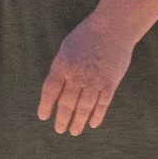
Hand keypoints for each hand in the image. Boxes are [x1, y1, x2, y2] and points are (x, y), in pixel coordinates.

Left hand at [36, 15, 130, 134]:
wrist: (113, 27)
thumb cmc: (87, 36)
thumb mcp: (67, 48)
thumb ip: (61, 68)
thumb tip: (56, 89)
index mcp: (63, 64)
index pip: (50, 90)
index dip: (45, 105)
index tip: (43, 117)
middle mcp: (78, 74)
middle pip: (67, 102)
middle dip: (62, 118)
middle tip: (59, 130)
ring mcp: (95, 80)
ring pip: (84, 107)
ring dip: (78, 121)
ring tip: (74, 131)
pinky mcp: (110, 82)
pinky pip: (103, 103)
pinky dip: (97, 115)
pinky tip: (93, 124)